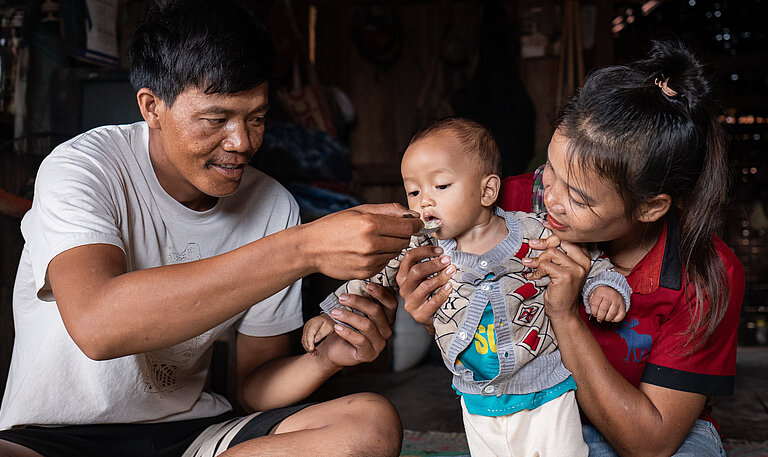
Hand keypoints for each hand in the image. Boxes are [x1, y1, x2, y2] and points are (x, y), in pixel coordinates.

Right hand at [299, 203, 422, 279]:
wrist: (311, 248)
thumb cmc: (334, 226)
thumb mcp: (360, 210)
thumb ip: (389, 211)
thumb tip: (413, 215)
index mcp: (370, 224)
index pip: (407, 227)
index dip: (415, 225)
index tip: (416, 224)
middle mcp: (370, 244)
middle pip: (404, 241)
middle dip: (402, 235)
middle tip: (390, 230)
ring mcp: (368, 261)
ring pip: (396, 253)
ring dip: (391, 247)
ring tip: (373, 241)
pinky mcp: (365, 273)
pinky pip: (384, 264)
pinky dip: (381, 257)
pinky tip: (366, 252)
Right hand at [302, 314, 334, 352]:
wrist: (327, 319)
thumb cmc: (329, 323)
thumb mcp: (328, 328)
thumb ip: (321, 334)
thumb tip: (315, 340)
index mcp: (313, 323)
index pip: (309, 334)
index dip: (309, 342)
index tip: (312, 349)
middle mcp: (307, 326)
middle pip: (305, 339)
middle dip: (309, 347)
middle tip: (316, 353)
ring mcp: (306, 329)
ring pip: (304, 341)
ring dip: (308, 348)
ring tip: (315, 353)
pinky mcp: (306, 333)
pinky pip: (305, 341)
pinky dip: (308, 346)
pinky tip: (313, 350)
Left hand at [315, 284, 397, 366]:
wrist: (334, 349)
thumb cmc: (345, 326)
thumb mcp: (354, 310)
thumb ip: (360, 300)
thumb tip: (357, 283)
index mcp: (386, 318)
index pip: (391, 303)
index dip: (381, 293)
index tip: (367, 285)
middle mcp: (386, 330)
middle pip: (376, 311)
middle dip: (358, 302)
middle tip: (342, 298)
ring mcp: (379, 344)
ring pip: (367, 325)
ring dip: (348, 316)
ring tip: (334, 312)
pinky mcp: (369, 354)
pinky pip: (360, 340)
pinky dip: (347, 332)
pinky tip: (337, 327)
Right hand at [395, 245, 454, 332]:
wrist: (432, 317)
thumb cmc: (430, 293)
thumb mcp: (424, 278)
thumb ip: (427, 265)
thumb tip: (442, 251)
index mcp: (403, 276)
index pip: (409, 257)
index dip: (424, 251)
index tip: (440, 250)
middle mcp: (404, 289)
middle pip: (416, 271)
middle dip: (434, 264)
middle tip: (447, 260)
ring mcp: (411, 302)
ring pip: (425, 286)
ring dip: (440, 276)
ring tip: (452, 271)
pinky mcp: (420, 314)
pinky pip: (433, 302)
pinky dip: (443, 293)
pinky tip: (450, 286)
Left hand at [524, 236, 590, 321]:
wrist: (563, 312)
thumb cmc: (560, 289)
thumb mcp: (562, 269)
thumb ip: (558, 255)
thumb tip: (538, 239)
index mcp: (584, 258)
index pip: (571, 237)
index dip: (556, 232)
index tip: (544, 225)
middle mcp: (583, 262)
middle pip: (561, 241)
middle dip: (544, 243)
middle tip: (532, 245)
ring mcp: (576, 269)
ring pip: (552, 252)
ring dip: (538, 260)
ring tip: (532, 267)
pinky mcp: (566, 276)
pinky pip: (545, 264)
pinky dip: (537, 270)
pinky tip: (535, 277)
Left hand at [588, 286, 626, 322]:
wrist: (612, 288)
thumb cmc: (602, 294)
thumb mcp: (594, 295)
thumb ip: (591, 303)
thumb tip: (591, 313)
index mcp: (601, 292)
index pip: (595, 304)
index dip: (593, 311)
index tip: (594, 314)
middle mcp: (610, 296)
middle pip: (603, 309)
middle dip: (600, 316)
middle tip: (599, 318)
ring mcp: (617, 300)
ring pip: (612, 313)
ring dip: (607, 318)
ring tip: (605, 318)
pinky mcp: (623, 305)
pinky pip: (621, 315)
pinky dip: (616, 319)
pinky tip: (612, 318)